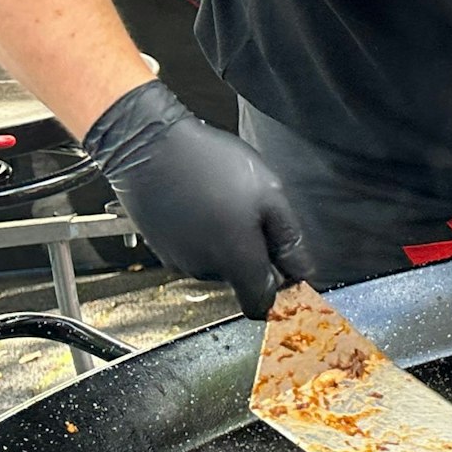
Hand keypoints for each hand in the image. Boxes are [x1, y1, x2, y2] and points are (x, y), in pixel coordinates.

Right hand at [83, 80, 312, 316]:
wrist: (150, 146)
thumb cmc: (213, 166)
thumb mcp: (269, 195)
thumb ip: (288, 239)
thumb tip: (302, 273)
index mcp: (236, 262)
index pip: (259, 304)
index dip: (277, 289)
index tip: (284, 264)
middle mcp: (204, 270)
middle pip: (239, 280)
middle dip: (253, 255)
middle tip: (253, 213)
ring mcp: (177, 259)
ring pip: (216, 263)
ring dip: (226, 242)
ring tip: (223, 201)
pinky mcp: (159, 246)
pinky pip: (192, 250)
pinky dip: (202, 234)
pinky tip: (202, 202)